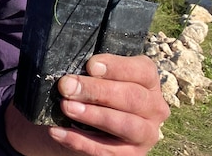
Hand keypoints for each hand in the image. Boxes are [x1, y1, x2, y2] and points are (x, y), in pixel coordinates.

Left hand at [48, 54, 168, 153]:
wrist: (88, 127)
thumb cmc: (93, 94)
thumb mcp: (96, 77)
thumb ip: (90, 72)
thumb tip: (70, 74)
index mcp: (148, 81)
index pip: (142, 70)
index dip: (116, 67)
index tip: (90, 66)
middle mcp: (153, 108)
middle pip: (132, 97)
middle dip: (97, 91)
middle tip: (67, 86)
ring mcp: (146, 133)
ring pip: (125, 124)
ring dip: (93, 115)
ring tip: (66, 107)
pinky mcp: (131, 155)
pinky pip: (106, 150)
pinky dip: (79, 141)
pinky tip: (58, 131)